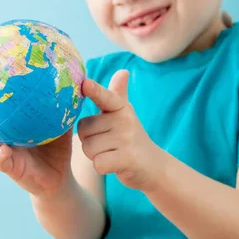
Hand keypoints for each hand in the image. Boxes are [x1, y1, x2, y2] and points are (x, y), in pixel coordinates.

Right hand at [0, 96, 73, 196]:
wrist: (61, 177)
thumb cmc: (57, 146)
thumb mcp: (60, 122)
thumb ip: (61, 103)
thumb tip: (71, 76)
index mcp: (7, 127)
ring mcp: (4, 156)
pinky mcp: (13, 171)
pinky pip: (3, 164)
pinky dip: (0, 158)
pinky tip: (3, 150)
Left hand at [78, 70, 158, 189]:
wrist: (154, 166)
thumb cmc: (130, 138)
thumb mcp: (125, 114)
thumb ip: (118, 94)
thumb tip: (123, 71)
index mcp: (121, 107)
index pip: (105, 97)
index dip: (94, 90)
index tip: (85, 83)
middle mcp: (125, 120)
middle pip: (84, 130)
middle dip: (89, 141)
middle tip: (108, 144)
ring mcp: (127, 140)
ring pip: (88, 148)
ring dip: (95, 155)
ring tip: (112, 153)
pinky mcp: (128, 159)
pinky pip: (97, 163)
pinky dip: (101, 167)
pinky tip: (115, 165)